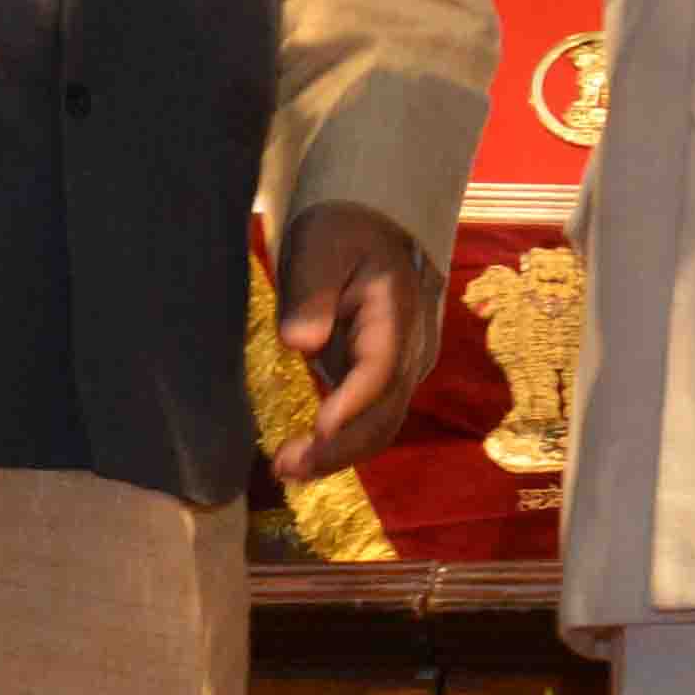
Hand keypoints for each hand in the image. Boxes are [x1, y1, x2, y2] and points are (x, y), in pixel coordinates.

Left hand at [269, 201, 437, 471]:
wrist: (369, 224)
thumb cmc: (341, 230)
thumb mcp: (320, 247)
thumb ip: (311, 291)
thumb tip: (299, 341)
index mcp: (396, 318)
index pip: (379, 371)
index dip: (352, 404)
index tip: (318, 428)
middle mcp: (408, 353)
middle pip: (384, 414)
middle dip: (339, 448)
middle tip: (286, 466)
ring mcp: (398, 370)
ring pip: (379, 427)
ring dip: (337, 455)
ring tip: (287, 470)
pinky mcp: (379, 380)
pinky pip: (367, 421)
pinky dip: (338, 445)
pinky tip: (301, 458)